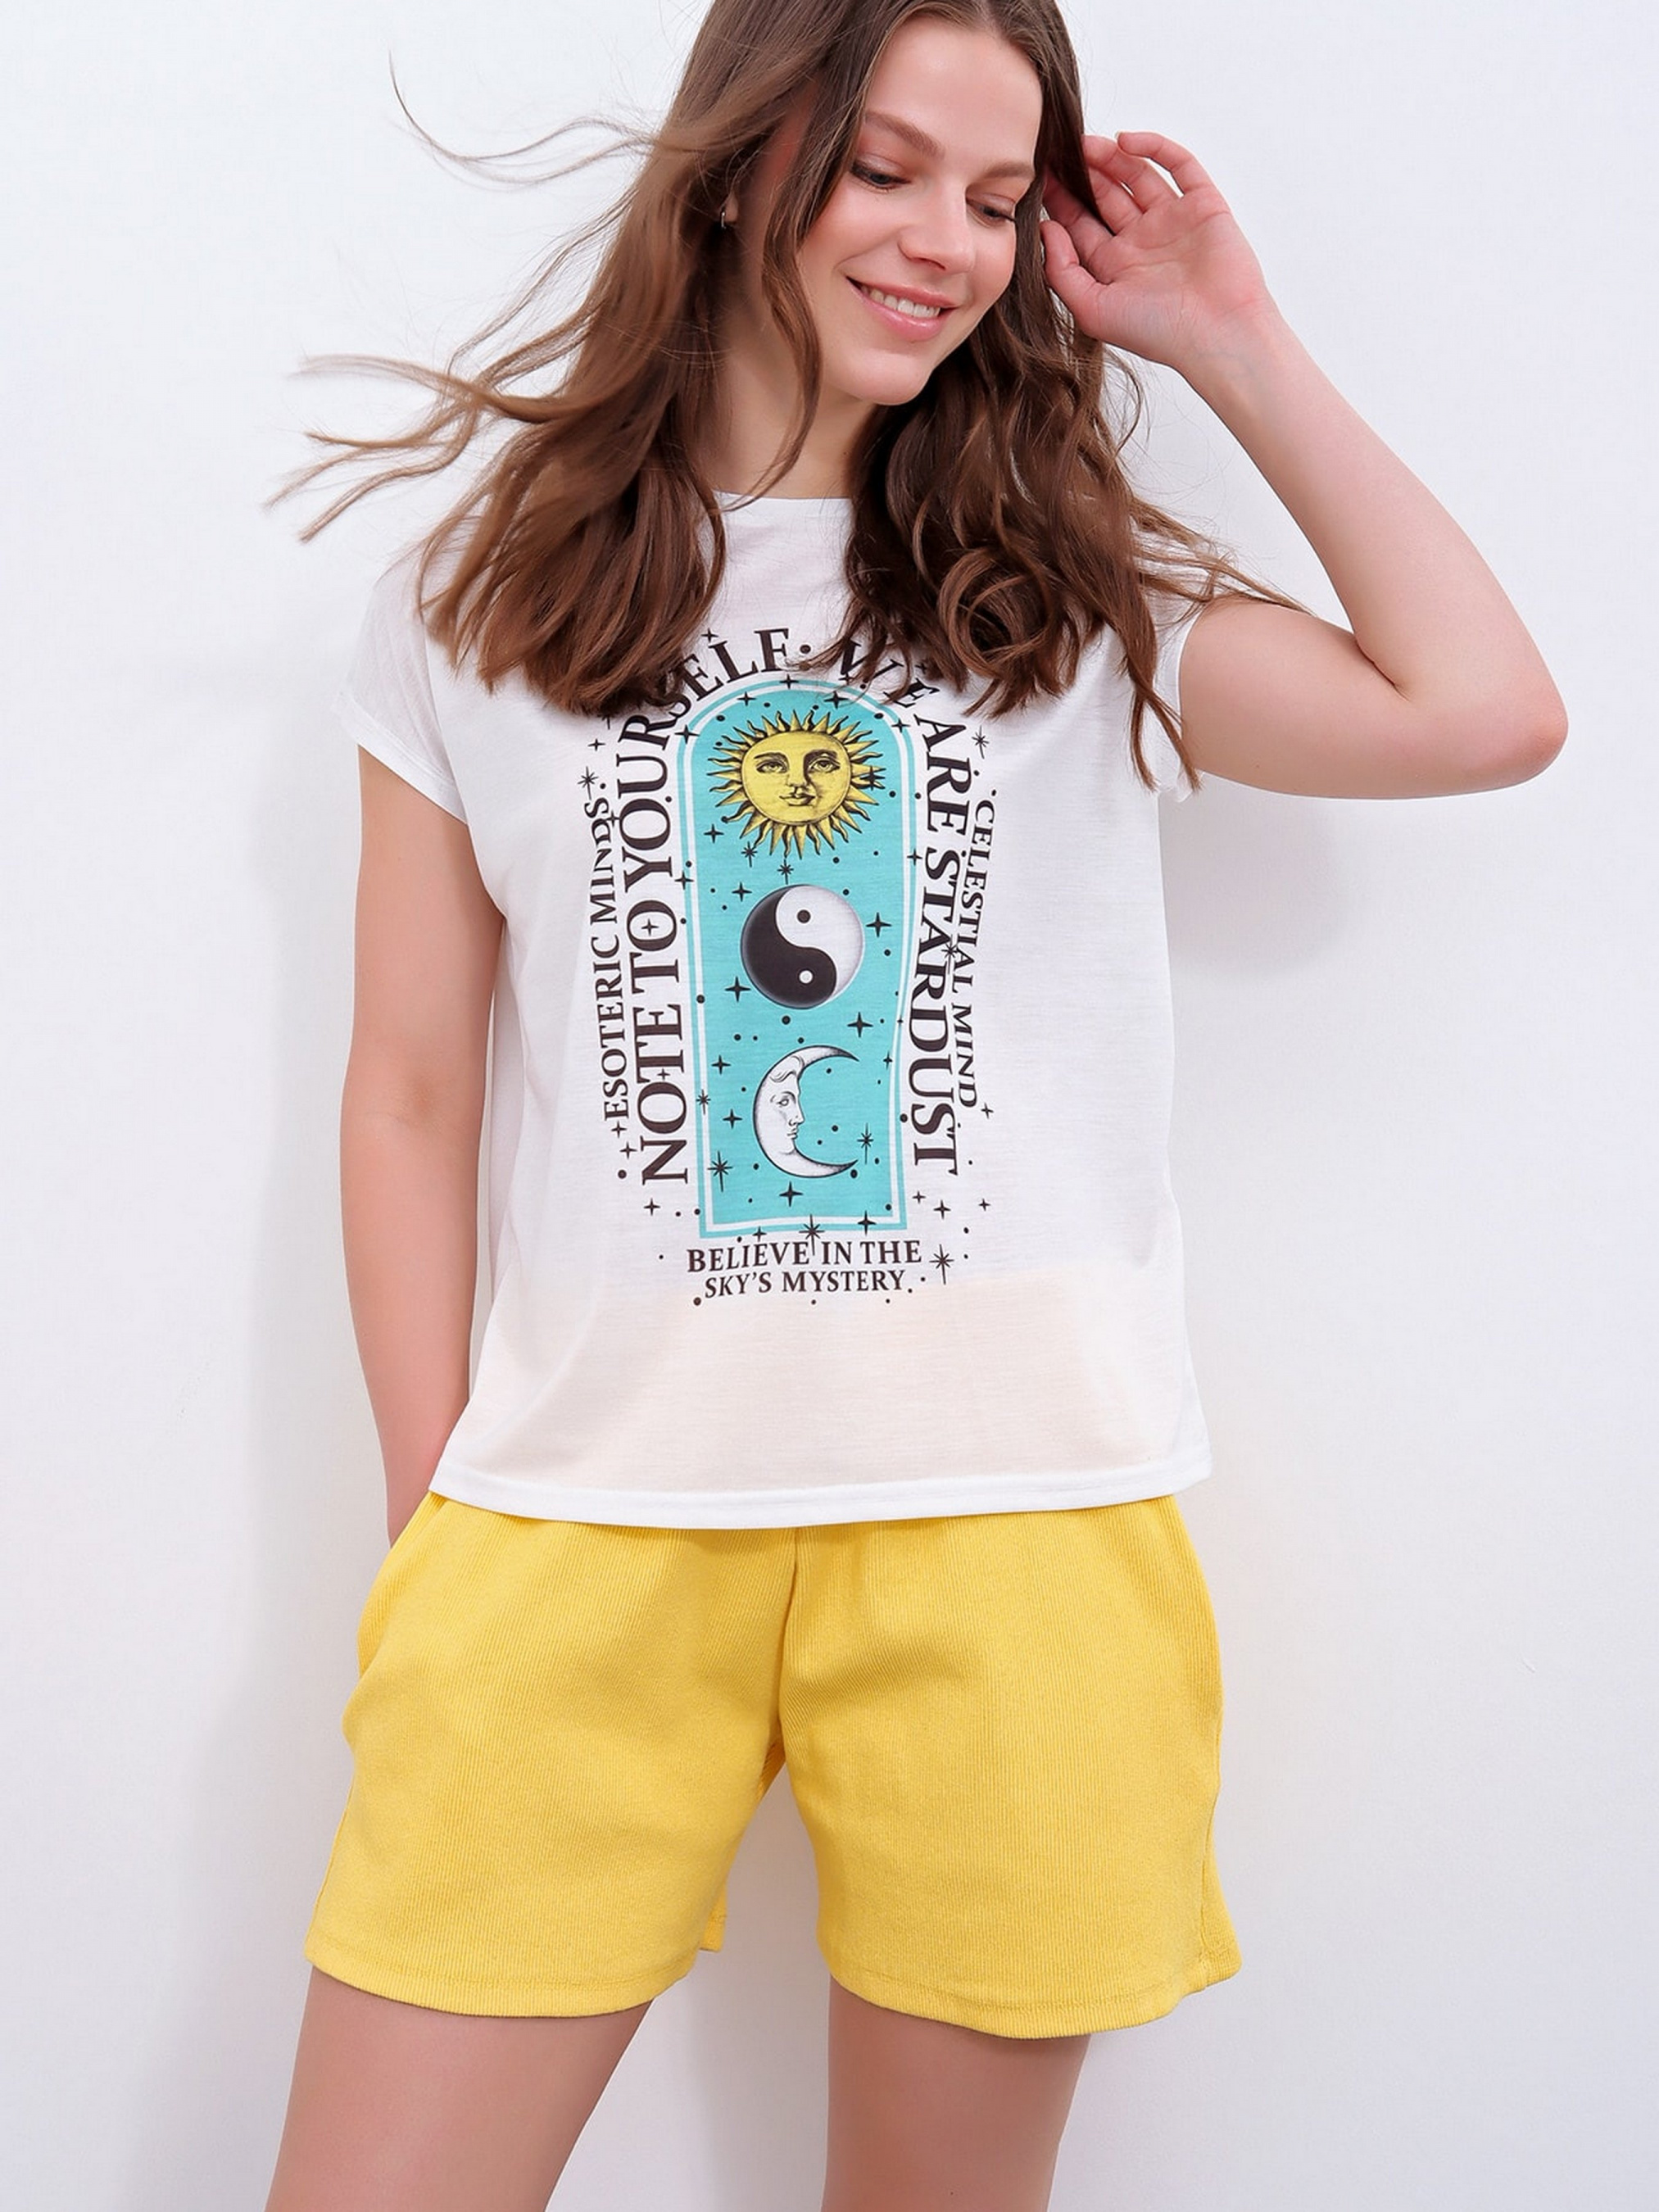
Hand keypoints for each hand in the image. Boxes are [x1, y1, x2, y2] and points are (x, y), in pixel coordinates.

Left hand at [1041, 132, 1279, 376]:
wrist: (1217, 334)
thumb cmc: (1157, 333)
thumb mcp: (1092, 310)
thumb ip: (1061, 272)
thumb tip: (1044, 228)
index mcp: (1116, 266)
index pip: (1080, 224)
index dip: (1059, 199)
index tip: (1038, 176)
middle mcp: (1142, 241)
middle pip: (1105, 195)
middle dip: (1081, 173)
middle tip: (1057, 149)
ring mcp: (1172, 220)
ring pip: (1137, 176)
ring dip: (1111, 157)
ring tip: (1085, 143)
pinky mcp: (1203, 205)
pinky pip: (1179, 165)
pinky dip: (1154, 147)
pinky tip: (1125, 141)